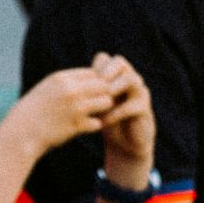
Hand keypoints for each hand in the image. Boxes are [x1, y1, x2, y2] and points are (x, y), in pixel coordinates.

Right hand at [0, 65, 116, 158]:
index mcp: (61, 78)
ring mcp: (75, 107)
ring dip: (102, 109)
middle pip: (104, 86)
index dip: (95, 82)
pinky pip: (99, 123)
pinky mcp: (77, 125)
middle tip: (96, 104)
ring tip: (93, 114)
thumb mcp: (47, 88)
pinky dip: (94, 125)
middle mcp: (71, 90)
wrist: (21, 131)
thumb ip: (67, 82)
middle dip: (103, 94)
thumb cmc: (34, 110)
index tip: (90, 92)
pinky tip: (85, 126)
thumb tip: (91, 79)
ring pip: (107, 102)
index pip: (93, 73)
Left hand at [92, 52, 154, 178]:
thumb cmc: (102, 119)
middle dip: (106, 72)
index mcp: (114, 75)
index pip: (104, 58)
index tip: (81, 82)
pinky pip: (132, 105)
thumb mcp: (90, 104)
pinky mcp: (144, 109)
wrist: (122, 143)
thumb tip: (59, 83)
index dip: (93, 67)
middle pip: (120, 62)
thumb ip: (81, 92)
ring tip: (99, 102)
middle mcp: (128, 79)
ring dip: (113, 89)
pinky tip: (103, 122)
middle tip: (94, 87)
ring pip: (131, 79)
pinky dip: (116, 113)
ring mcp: (139, 92)